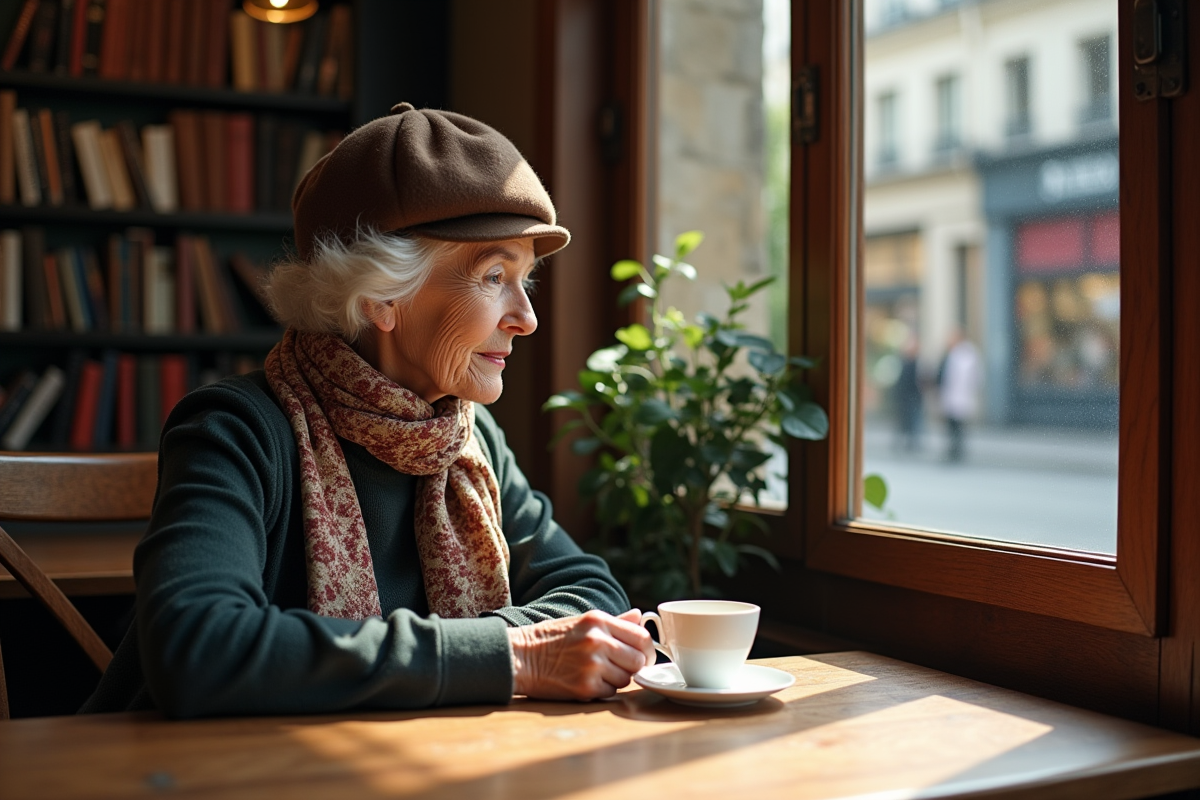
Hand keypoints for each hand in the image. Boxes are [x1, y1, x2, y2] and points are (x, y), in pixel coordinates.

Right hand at [508, 609, 655, 700]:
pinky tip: (586, 680)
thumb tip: (639, 616)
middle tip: (619, 667)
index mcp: (598, 621)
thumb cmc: (551, 639)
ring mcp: (592, 665)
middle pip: (638, 660)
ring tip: (596, 671)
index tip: (642, 656)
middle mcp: (597, 641)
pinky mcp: (585, 687)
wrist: (521, 657)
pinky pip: (610, 692)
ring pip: (626, 679)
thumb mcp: (583, 622)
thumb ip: (615, 622)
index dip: (646, 650)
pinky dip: (602, 690)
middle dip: (632, 666)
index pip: (641, 637)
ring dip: (616, 679)